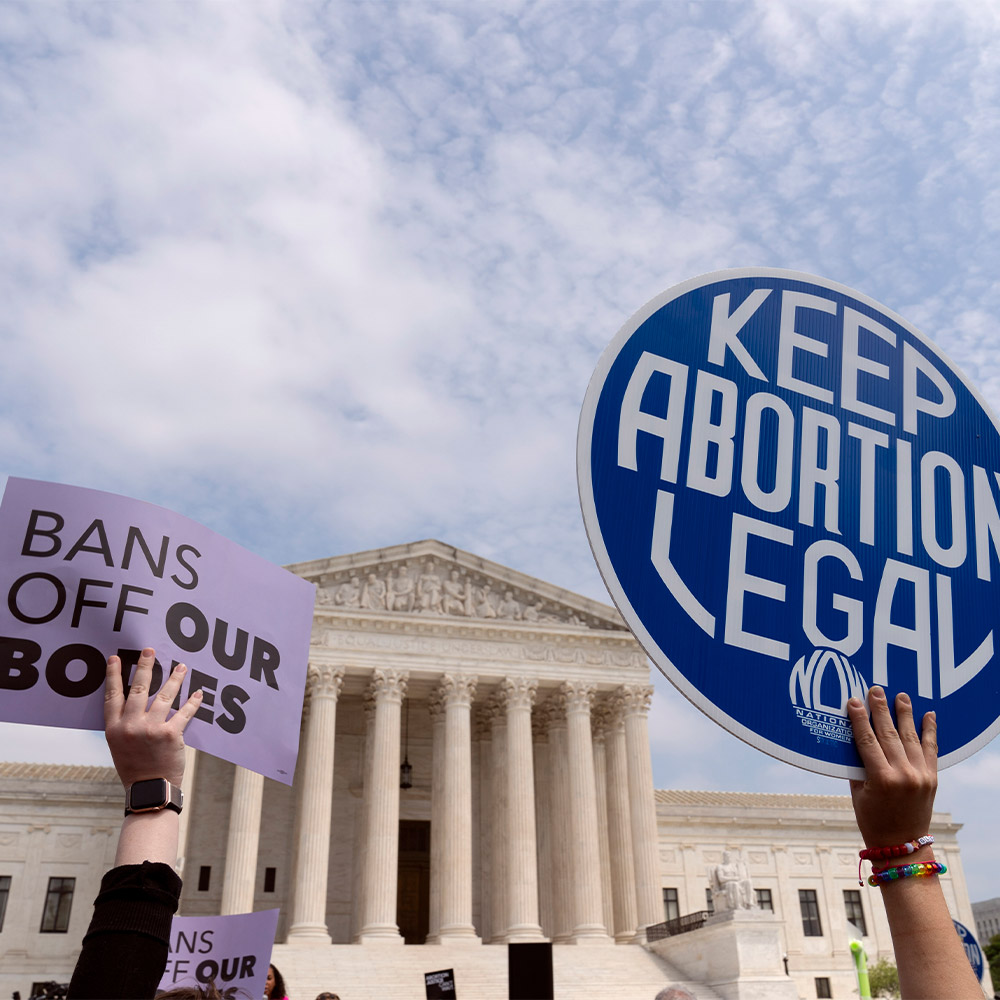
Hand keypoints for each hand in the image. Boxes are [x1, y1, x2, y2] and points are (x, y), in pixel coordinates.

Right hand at [104, 647, 202, 788]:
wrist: (150, 790)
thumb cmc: (135, 767)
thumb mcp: (119, 746)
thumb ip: (123, 724)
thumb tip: (131, 701)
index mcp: (114, 728)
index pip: (112, 696)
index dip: (113, 676)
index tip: (115, 658)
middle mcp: (130, 726)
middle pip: (138, 689)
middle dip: (145, 667)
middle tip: (149, 651)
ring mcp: (151, 729)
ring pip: (164, 696)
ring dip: (175, 679)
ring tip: (182, 666)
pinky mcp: (171, 734)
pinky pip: (184, 712)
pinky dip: (193, 702)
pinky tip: (199, 693)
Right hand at [846, 686, 936, 848]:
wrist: (902, 844)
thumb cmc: (872, 819)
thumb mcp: (857, 792)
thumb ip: (857, 765)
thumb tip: (854, 736)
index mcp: (881, 779)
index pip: (867, 740)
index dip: (859, 719)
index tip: (854, 701)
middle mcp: (904, 775)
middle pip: (889, 734)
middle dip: (880, 710)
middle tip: (875, 690)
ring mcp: (920, 776)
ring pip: (910, 737)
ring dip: (904, 714)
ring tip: (901, 696)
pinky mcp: (932, 778)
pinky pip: (930, 750)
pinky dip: (930, 731)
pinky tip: (928, 715)